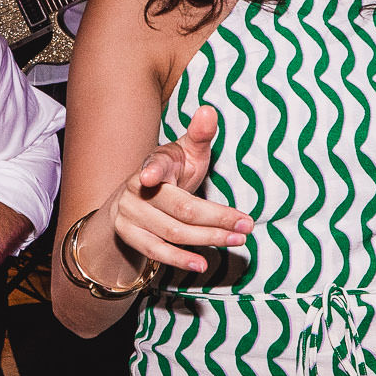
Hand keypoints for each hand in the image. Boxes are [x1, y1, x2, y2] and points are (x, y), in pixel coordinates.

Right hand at [97, 105, 248, 276]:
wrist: (136, 200)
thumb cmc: (172, 174)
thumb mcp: (187, 153)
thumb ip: (200, 135)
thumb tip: (209, 110)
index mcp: (153, 163)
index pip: (155, 165)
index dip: (152, 170)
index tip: (149, 177)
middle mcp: (135, 188)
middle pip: (181, 208)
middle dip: (217, 218)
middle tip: (247, 226)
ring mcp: (129, 214)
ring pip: (173, 232)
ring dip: (208, 239)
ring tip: (236, 240)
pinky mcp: (128, 235)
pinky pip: (156, 251)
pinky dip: (180, 259)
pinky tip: (202, 265)